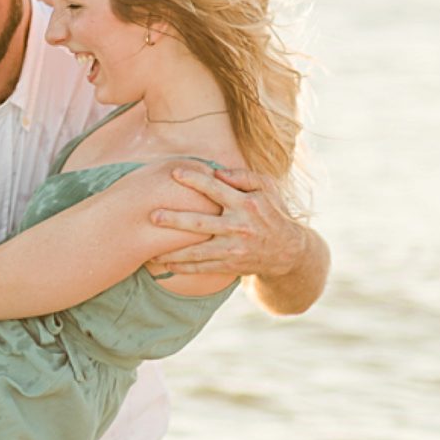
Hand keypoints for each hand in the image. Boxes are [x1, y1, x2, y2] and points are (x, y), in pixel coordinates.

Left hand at [145, 163, 303, 278]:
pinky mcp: (230, 265)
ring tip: (150, 251)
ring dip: (172, 251)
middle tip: (152, 216)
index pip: (215, 189)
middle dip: (174, 220)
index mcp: (246, 204)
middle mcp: (238, 227)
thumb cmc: (273, 213)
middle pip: (200, 223)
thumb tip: (218, 172)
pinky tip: (165, 264)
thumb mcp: (268, 188)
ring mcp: (233, 249)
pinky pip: (202, 268)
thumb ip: (244, 176)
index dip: (194, 180)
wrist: (289, 251)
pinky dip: (183, 267)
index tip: (174, 173)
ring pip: (197, 252)